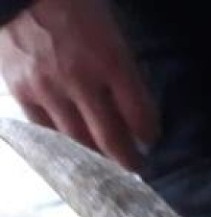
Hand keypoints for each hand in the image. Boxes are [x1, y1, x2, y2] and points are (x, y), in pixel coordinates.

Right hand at [0, 0, 157, 168]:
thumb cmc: (71, 1)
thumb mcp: (108, 27)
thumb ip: (120, 66)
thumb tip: (131, 104)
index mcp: (109, 59)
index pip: (140, 116)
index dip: (149, 134)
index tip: (150, 140)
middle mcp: (79, 79)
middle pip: (111, 140)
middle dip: (128, 160)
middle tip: (135, 167)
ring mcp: (48, 88)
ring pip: (78, 143)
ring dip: (96, 157)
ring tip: (106, 162)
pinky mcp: (22, 91)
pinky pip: (47, 131)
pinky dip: (62, 143)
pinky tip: (73, 147)